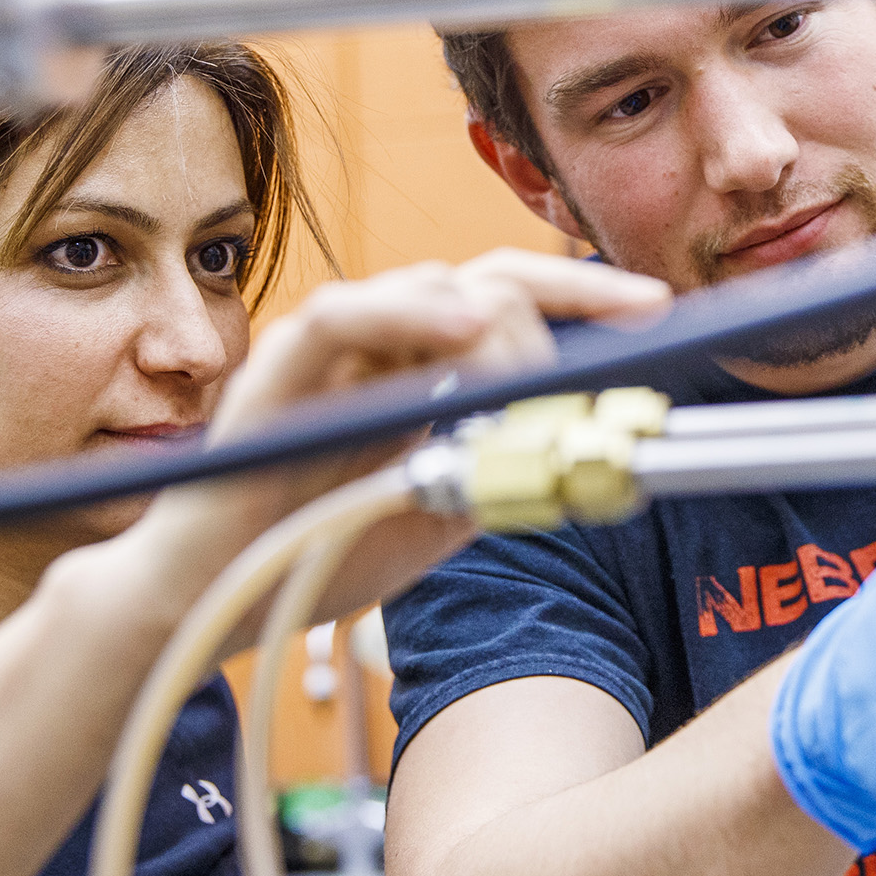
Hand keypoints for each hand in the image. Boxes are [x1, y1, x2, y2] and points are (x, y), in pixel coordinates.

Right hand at [130, 250, 669, 614]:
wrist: (217, 597)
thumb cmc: (318, 547)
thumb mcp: (439, 510)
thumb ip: (500, 469)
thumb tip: (582, 448)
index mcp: (422, 363)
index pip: (513, 305)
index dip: (587, 303)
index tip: (658, 313)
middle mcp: (382, 337)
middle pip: (489, 279)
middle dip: (576, 289)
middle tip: (645, 309)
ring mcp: (330, 344)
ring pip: (434, 286)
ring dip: (504, 324)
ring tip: (543, 370)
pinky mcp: (279, 365)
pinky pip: (345, 313)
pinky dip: (407, 312)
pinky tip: (462, 331)